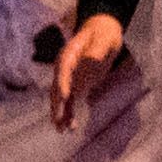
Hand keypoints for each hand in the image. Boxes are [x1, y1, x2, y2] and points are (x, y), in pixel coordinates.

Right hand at [52, 13, 127, 127]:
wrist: (102, 30)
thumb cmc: (104, 33)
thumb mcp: (104, 39)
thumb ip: (97, 51)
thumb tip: (91, 62)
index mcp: (69, 54)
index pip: (63, 69)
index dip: (64, 83)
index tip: (66, 97)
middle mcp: (65, 67)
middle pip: (58, 87)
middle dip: (57, 105)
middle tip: (58, 122)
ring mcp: (70, 77)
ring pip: (62, 97)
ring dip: (61, 114)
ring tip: (62, 130)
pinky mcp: (77, 84)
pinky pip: (70, 100)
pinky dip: (69, 113)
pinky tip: (70, 127)